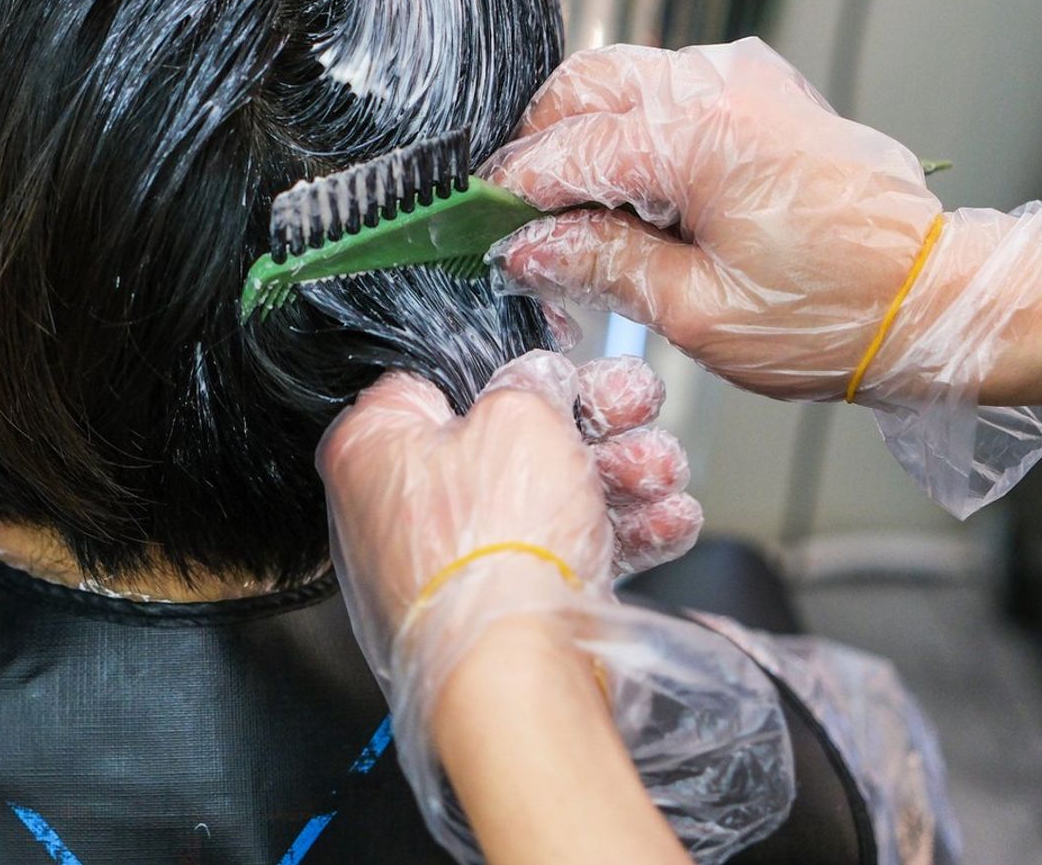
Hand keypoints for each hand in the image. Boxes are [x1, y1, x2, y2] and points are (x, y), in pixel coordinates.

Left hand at [320, 352, 698, 673]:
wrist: (516, 681)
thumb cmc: (494, 550)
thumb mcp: (522, 420)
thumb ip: (531, 384)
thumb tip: (536, 379)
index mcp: (373, 445)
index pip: (439, 378)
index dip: (512, 363)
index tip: (566, 360)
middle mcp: (395, 504)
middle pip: (503, 438)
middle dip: (588, 423)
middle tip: (638, 405)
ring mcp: (443, 563)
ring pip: (538, 497)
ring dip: (615, 475)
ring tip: (665, 468)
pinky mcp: (491, 611)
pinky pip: (552, 554)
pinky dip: (611, 535)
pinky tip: (668, 520)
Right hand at [486, 39, 1041, 405]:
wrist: (937, 299)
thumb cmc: (839, 315)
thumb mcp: (699, 313)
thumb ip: (601, 265)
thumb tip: (528, 247)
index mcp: (702, 137)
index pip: (568, 149)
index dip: (512, 191)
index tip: (478, 225)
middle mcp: (721, 86)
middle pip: (581, 86)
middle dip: (539, 147)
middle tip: (521, 219)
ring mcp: (746, 78)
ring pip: (621, 78)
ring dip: (583, 134)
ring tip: (579, 215)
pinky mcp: (762, 90)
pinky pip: (668, 88)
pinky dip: (632, 127)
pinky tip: (632, 193)